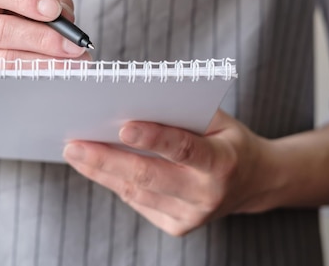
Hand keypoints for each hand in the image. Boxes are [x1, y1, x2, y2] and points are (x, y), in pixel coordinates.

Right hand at [0, 0, 89, 112]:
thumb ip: (49, 7)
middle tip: (74, 47)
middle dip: (42, 38)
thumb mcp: (24, 13)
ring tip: (71, 67)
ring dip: (41, 65)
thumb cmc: (7, 36)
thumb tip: (67, 19)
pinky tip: (52, 85)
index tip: (55, 11)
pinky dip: (29, 87)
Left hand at [63, 109, 280, 235]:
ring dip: (102, 172)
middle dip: (106, 160)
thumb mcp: (218, 119)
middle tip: (74, 144)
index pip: (185, 150)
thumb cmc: (229, 141)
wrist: (254, 182)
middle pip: (149, 177)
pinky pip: (139, 202)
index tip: (123, 127)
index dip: (155, 139)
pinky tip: (96, 167)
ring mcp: (192, 216)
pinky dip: (116, 182)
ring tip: (76, 152)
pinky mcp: (178, 227)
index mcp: (223, 162)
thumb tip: (134, 102)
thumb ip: (183, 111)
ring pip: (137, 192)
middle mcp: (207, 194)